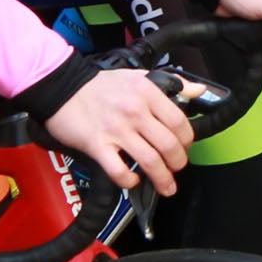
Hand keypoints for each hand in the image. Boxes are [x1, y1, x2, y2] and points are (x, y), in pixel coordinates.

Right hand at [45, 69, 198, 196]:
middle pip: (169, 145)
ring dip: (162, 178)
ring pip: (150, 161)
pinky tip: (133, 180)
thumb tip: (199, 90)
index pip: (179, 123)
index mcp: (147, 93)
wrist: (62, 87)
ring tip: (166, 185)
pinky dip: (130, 180)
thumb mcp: (140, 76)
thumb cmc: (100, 84)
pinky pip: (119, 171)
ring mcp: (116, 130)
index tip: (185, 147)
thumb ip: (172, 83)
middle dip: (178, 163)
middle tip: (177, 168)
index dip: (187, 140)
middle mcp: (135, 112)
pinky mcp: (97, 145)